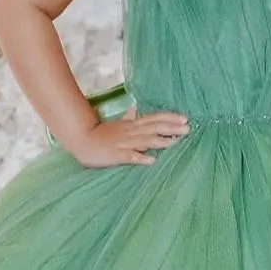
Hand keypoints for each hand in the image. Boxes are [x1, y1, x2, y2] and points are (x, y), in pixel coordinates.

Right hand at [68, 110, 190, 167]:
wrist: (82, 140)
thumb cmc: (100, 134)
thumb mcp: (116, 124)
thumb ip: (127, 118)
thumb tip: (134, 108)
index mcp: (132, 124)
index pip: (154, 118)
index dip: (169, 118)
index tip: (185, 118)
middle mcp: (131, 132)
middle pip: (154, 127)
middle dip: (171, 128)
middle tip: (188, 128)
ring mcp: (124, 143)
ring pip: (145, 141)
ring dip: (160, 141)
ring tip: (175, 142)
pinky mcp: (116, 154)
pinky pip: (130, 156)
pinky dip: (140, 157)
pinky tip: (151, 161)